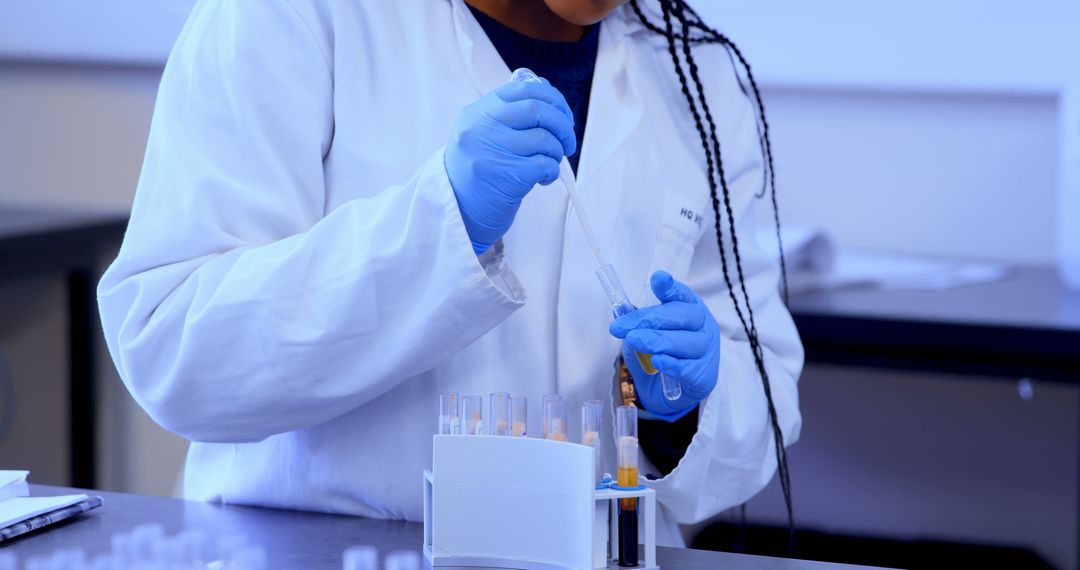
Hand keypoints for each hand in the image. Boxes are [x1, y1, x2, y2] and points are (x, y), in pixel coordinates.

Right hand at [444, 79, 576, 254]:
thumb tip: (549, 97)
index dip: (552, 98)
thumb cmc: (477, 171)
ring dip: (557, 151)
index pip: (523, 89)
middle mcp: (481, 128)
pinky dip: (553, 170)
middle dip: (562, 124)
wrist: (459, 211)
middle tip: (567, 140)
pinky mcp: (507, 177)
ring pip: (544, 138)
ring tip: (550, 161)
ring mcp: (492, 152)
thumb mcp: (480, 134)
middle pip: (538, 110)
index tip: (562, 113)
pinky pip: (545, 164)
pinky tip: (545, 177)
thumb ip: (509, 114)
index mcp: (477, 112)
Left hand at [610, 271, 720, 419]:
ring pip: (686, 342)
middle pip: (682, 316)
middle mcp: (703, 326)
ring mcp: (707, 350)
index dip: (670, 287)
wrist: (667, 392)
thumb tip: (621, 313)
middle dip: (650, 319)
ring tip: (634, 341)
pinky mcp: (705, 375)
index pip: (682, 294)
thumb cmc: (657, 355)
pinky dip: (672, 364)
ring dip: (658, 340)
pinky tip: (657, 361)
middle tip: (622, 326)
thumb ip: (635, 323)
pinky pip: (688, 368)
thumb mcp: (642, 335)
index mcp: (689, 308)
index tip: (658, 279)